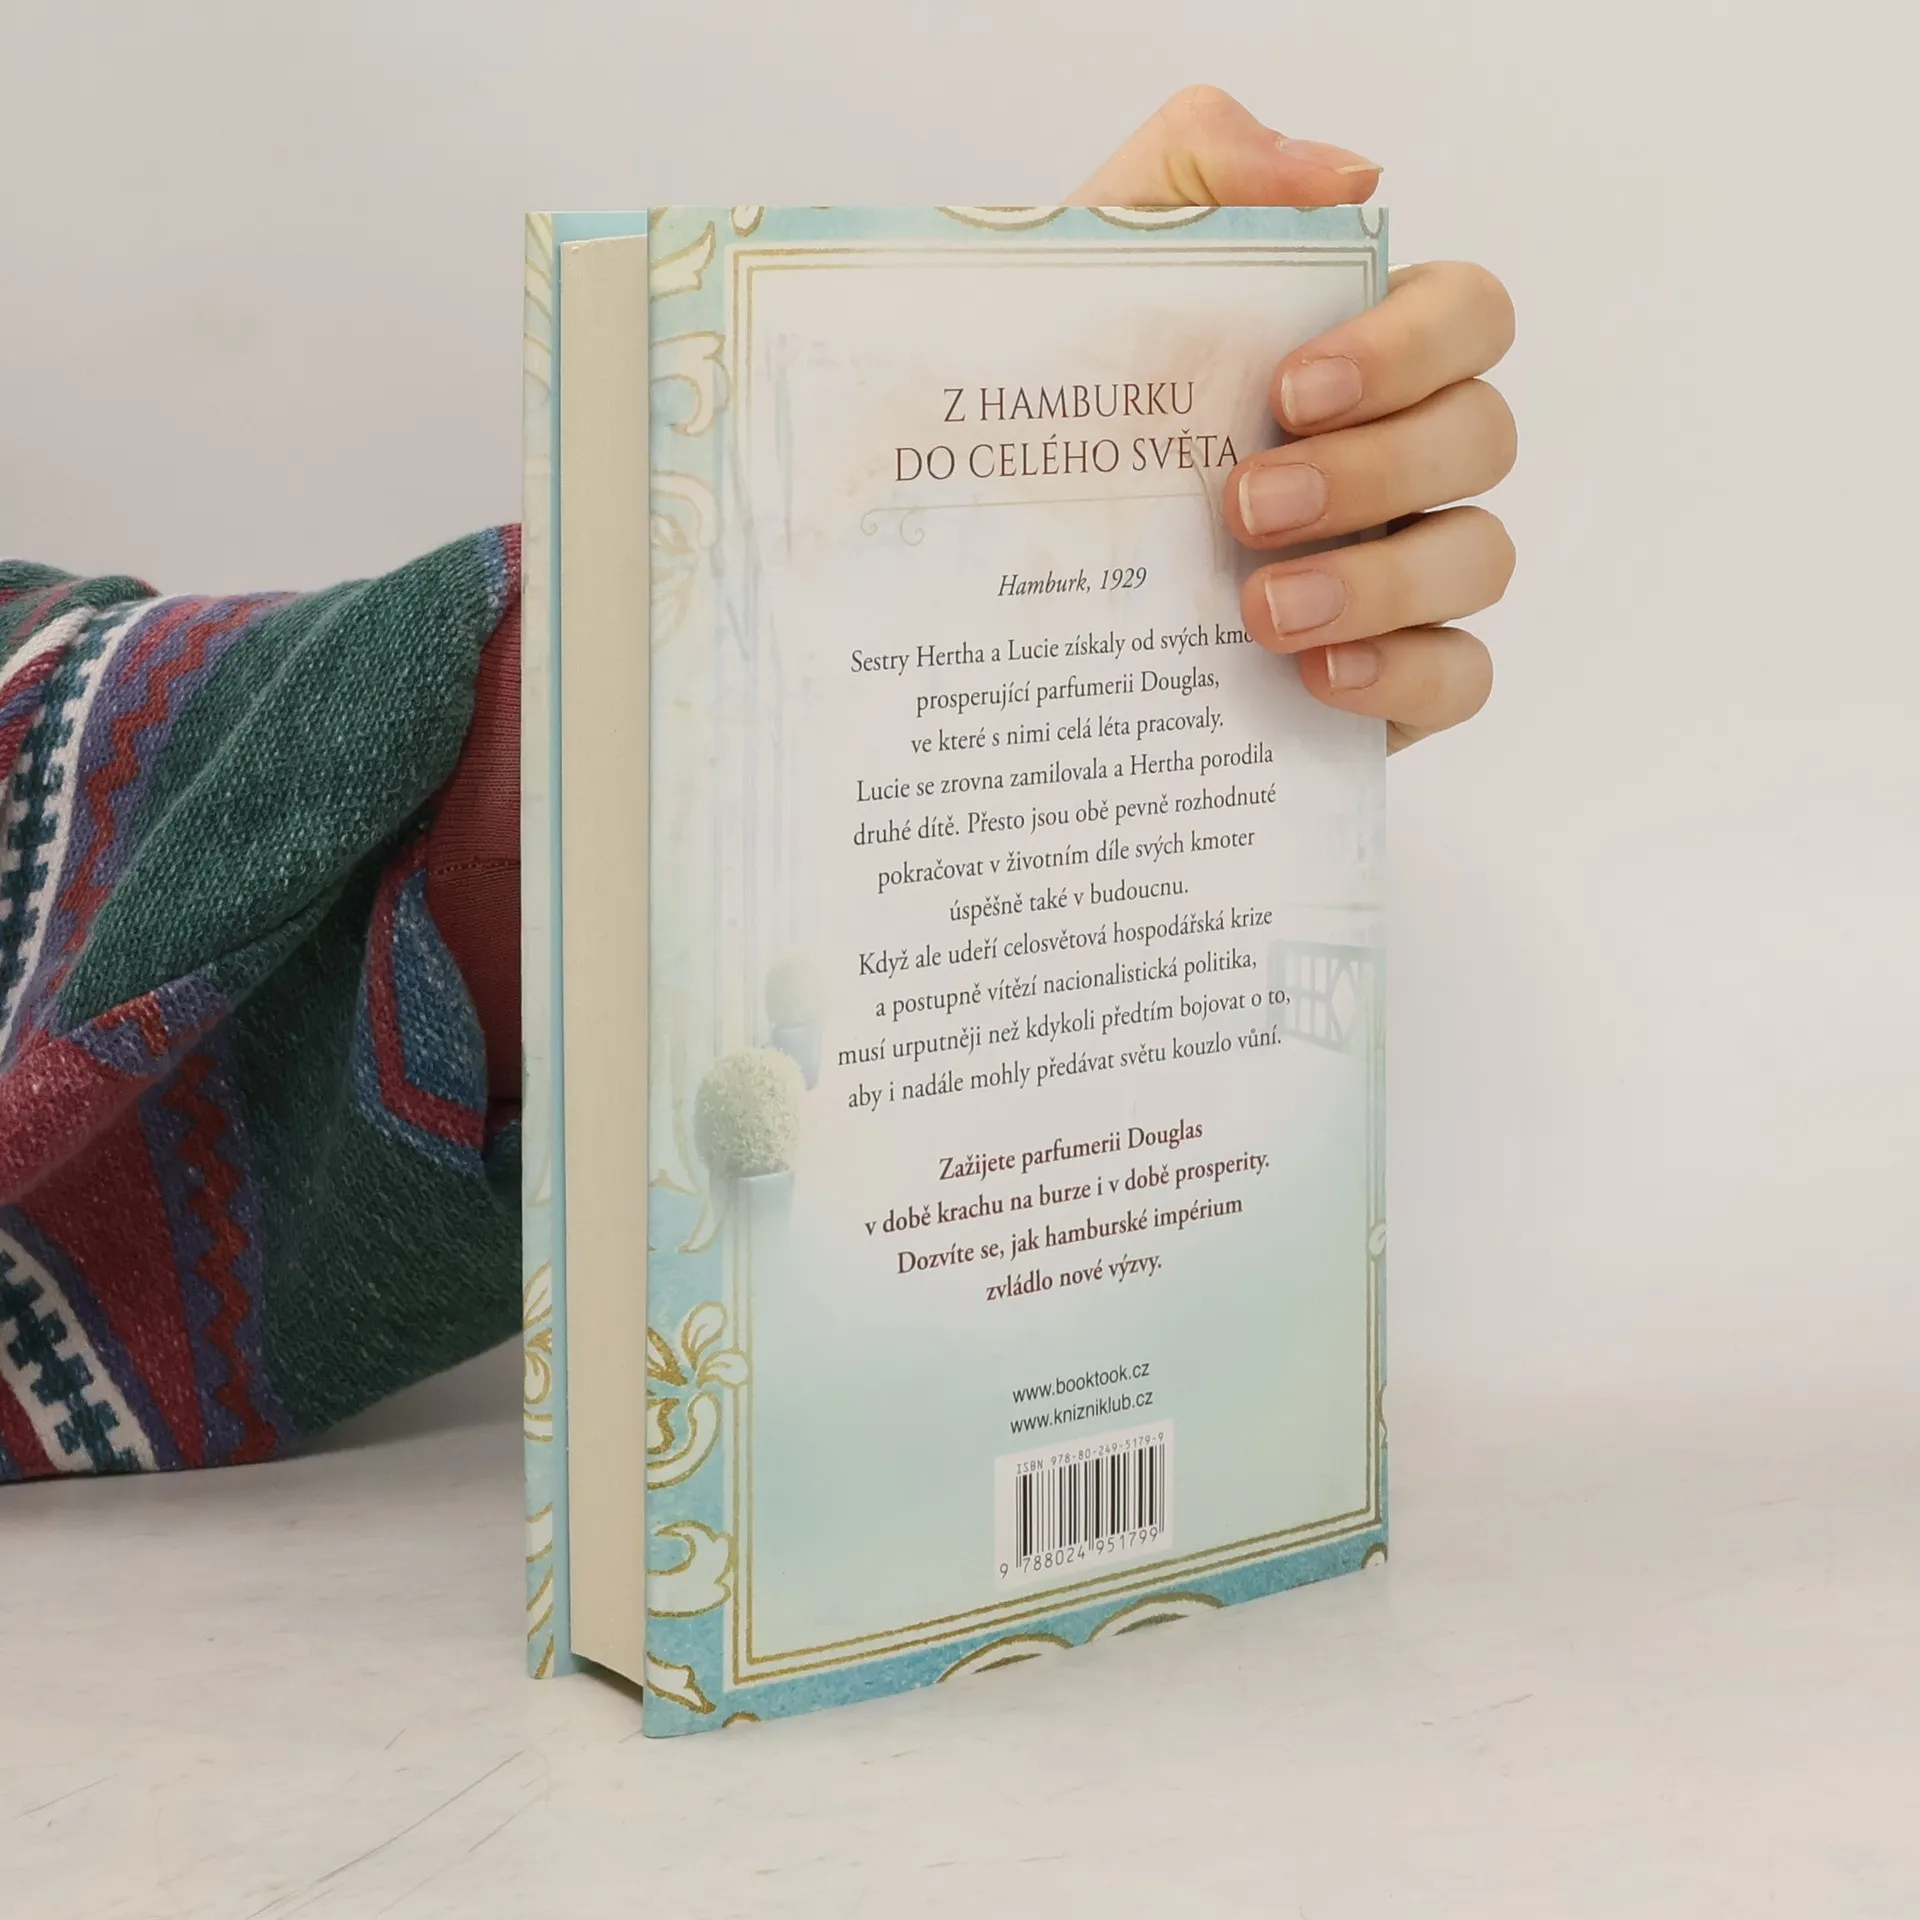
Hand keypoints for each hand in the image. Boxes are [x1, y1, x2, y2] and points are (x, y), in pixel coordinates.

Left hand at [1071, 88, 1515, 750]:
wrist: (990, 551)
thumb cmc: (1071, 397)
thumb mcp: (1101, 261)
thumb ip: (1204, 167)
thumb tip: (1350, 176)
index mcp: (1361, 352)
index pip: (1469, 316)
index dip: (1409, 348)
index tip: (1290, 391)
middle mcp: (1403, 455)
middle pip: (1483, 439)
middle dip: (1376, 471)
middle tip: (1245, 508)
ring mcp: (1405, 569)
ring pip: (1482, 559)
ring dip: (1382, 582)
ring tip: (1260, 612)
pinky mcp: (1386, 676)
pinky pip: (1461, 678)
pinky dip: (1406, 675)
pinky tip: (1318, 676)